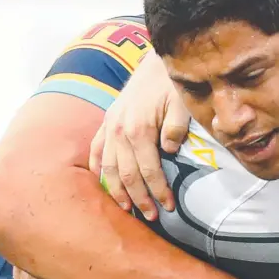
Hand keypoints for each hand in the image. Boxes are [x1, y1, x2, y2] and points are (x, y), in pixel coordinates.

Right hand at [89, 50, 189, 220]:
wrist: (156, 61)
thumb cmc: (172, 84)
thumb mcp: (182, 103)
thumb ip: (176, 129)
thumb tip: (170, 152)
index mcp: (139, 129)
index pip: (148, 171)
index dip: (158, 191)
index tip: (169, 207)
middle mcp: (119, 131)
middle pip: (127, 175)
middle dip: (139, 198)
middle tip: (151, 217)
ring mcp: (110, 126)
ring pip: (109, 167)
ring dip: (117, 190)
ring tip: (127, 209)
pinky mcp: (107, 121)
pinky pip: (96, 149)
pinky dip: (98, 168)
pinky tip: (102, 182)